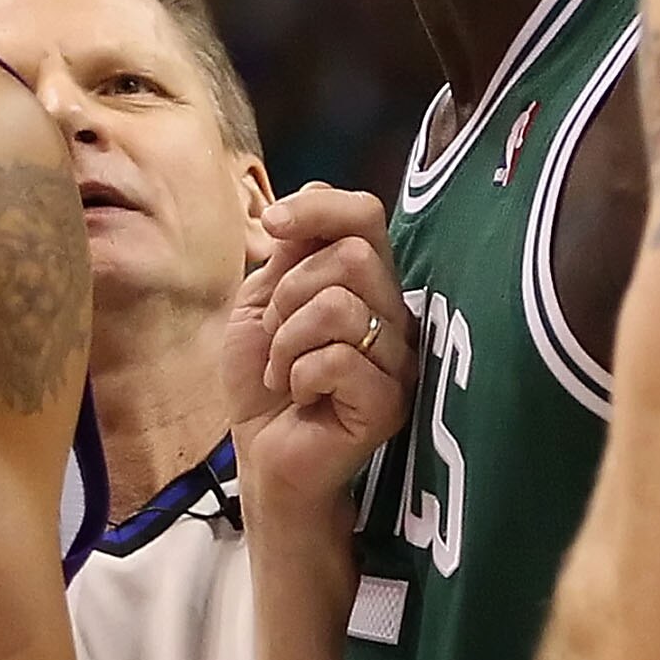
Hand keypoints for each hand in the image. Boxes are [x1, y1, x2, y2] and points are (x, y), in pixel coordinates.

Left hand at [224, 184, 416, 522]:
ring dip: (288, 340)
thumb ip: (287, 255)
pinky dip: (298, 376)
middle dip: (290, 292)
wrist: (263, 457)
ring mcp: (397, 359)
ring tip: (284, 373)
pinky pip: (337, 359)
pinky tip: (302, 398)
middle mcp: (393, 314)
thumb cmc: (266, 381)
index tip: (274, 225)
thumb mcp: (262, 303)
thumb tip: (301, 203)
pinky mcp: (389, 402)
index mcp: (367, 284)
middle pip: (352, 255)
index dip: (319, 208)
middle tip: (275, 337)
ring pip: (340, 306)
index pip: (365, 215)